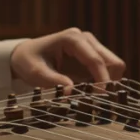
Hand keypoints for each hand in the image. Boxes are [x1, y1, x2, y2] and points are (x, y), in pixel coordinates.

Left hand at [10, 28, 126, 88]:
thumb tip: (71, 92)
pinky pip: (108, 71)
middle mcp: (86, 39)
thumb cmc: (28, 61)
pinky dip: (104, 83)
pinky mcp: (93, 55)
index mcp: (72, 39)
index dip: (102, 80)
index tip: (100, 97)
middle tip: (99, 100)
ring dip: (108, 83)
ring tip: (93, 97)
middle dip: (109, 82)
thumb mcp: (35, 72)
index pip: (96, 60)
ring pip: (114, 66)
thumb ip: (53, 81)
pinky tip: (91, 92)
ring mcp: (92, 46)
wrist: (25, 55)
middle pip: (113, 61)